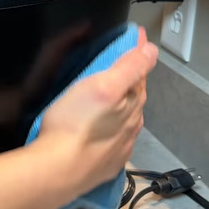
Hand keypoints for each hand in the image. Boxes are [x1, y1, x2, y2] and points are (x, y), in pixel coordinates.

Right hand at [37, 27, 157, 193]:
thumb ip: (130, 67)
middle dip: (130, 81)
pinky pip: (114, 142)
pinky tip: (102, 130)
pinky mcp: (105, 164)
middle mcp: (131, 125)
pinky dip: (111, 131)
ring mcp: (119, 146)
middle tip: (118, 66)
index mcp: (133, 103)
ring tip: (109, 98)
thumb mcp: (103, 85)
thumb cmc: (75, 125)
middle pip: (134, 97)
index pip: (140, 72)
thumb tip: (150, 50)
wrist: (58, 171)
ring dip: (121, 107)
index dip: (137, 54)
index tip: (135, 38)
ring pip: (125, 120)